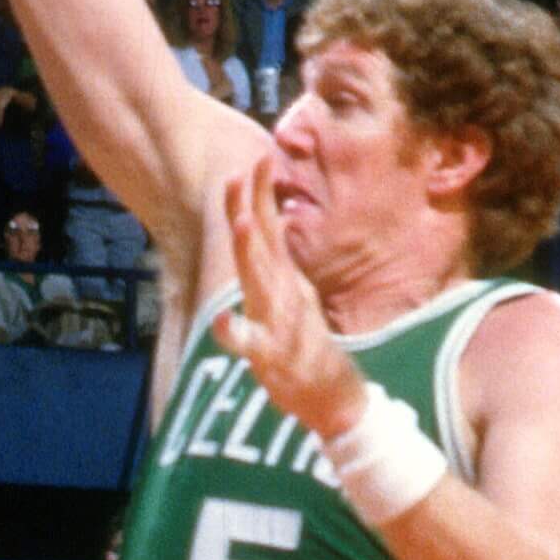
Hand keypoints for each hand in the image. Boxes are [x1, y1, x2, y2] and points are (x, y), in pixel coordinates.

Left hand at [213, 156, 361, 443]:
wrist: (337, 403)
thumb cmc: (307, 351)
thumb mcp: (293, 298)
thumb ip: (279, 264)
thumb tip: (274, 225)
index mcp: (284, 281)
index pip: (270, 229)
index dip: (259, 195)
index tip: (254, 156)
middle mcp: (282, 294)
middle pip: (264, 244)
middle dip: (254, 205)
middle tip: (246, 168)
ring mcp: (279, 323)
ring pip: (261, 281)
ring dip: (252, 252)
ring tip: (243, 221)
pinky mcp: (274, 356)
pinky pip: (252, 343)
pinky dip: (236, 331)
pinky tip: (222, 318)